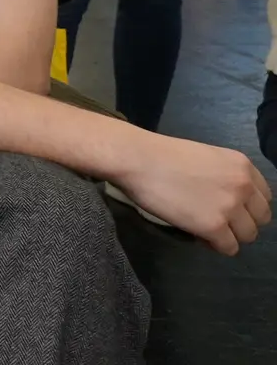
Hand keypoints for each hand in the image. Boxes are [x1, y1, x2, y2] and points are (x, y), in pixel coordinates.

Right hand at [113, 134, 271, 255]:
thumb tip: (228, 198)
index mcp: (242, 166)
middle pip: (261, 218)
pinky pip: (229, 248)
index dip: (247, 206)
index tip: (230, 208)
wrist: (138, 159)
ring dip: (230, 235)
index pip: (263, 197)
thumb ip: (225, 176)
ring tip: (206, 228)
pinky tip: (199, 235)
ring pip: (248, 236)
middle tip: (217, 219)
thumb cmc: (163, 155)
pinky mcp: (214, 226)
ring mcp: (230, 207)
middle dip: (242, 222)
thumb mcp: (206, 157)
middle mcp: (243, 186)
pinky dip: (215, 245)